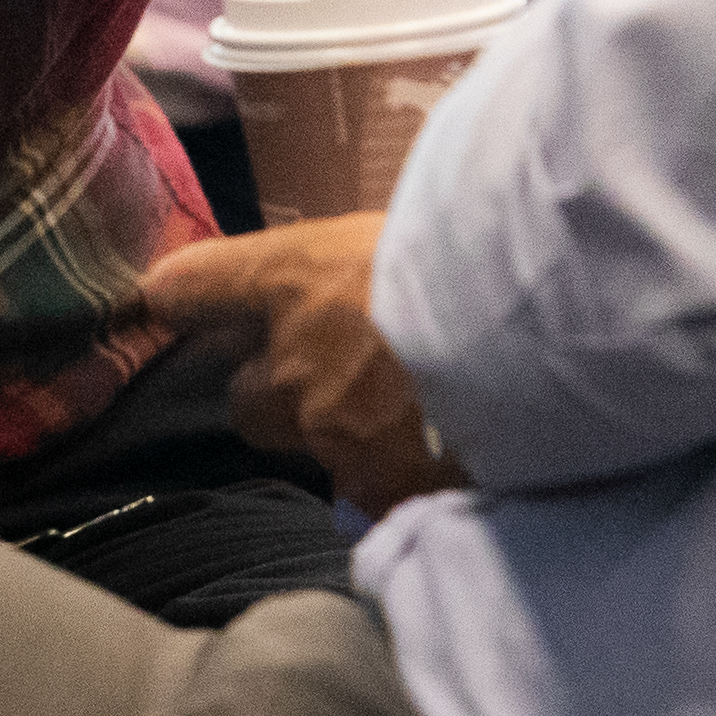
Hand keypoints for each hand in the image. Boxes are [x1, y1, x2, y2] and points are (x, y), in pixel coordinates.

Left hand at [147, 213, 464, 514]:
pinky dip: (399, 475)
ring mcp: (328, 434)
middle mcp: (291, 363)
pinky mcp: (375, 490)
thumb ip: (365, 256)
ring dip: (348, 434)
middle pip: (246, 396)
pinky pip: (370, 490)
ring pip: (312, 447)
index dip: (181, 298)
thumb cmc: (485, 251)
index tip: (172, 304)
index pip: (190, 287)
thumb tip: (362, 261)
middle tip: (347, 373)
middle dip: (284, 391)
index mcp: (294, 277)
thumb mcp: (416, 224)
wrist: (542, 337)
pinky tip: (449, 454)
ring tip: (418, 412)